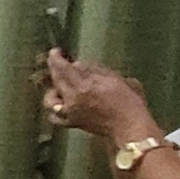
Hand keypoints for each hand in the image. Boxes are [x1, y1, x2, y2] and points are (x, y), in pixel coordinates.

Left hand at [40, 51, 157, 148]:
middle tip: (56, 61)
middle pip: (56, 80)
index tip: (54, 51)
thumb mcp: (115, 78)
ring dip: (51, 89)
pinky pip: (54, 117)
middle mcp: (74, 99)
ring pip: (49, 99)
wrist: (130, 126)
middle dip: (53, 68)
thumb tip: (77, 65)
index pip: (63, 68)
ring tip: (58, 84)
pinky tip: (58, 104)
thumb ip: (94, 70)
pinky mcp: (72, 123)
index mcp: (85, 86)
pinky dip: (53, 109)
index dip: (56, 58)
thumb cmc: (128, 101)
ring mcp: (71, 112)